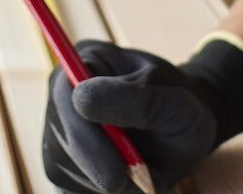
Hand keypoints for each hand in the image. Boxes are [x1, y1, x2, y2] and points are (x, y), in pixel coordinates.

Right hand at [42, 36, 242, 192]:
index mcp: (84, 62)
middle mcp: (63, 95)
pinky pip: (67, 189)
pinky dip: (95, 192)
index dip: (82, 136)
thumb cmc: (180, 108)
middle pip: (58, 140)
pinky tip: (125, 183)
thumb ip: (133, 99)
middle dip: (95, 168)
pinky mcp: (63, 164)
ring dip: (100, 182)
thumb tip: (80, 99)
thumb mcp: (172, 100)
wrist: (184, 132)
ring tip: (139, 173)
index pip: (64, 97)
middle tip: (129, 185)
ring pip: (61, 169)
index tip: (115, 173)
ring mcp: (59, 130)